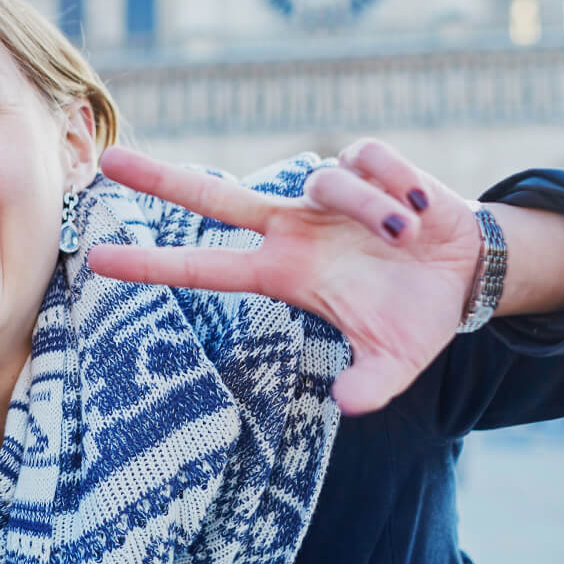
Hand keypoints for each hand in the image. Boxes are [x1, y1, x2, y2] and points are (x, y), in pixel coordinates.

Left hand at [86, 139, 480, 415]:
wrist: (465, 271)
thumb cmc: (415, 316)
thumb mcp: (395, 360)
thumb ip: (370, 384)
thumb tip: (348, 406)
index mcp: (284, 272)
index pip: (205, 267)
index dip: (154, 264)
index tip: (98, 259)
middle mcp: (291, 229)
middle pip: (213, 198)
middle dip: (161, 179)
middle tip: (109, 161)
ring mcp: (322, 196)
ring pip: (326, 180)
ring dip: (372, 209)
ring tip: (406, 236)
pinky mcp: (362, 165)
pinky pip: (364, 158)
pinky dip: (394, 183)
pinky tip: (416, 207)